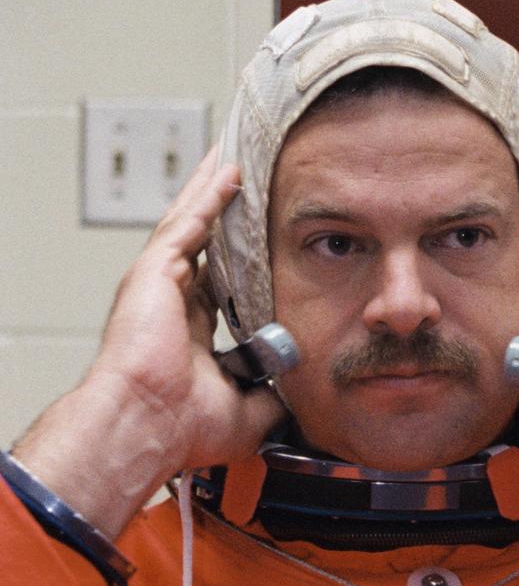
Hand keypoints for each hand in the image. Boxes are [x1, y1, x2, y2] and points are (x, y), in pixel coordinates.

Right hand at [14, 148, 281, 536]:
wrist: (148, 425)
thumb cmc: (181, 428)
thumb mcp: (247, 411)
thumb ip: (274, 391)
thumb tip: (303, 385)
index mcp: (189, 332)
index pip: (218, 280)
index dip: (240, 258)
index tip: (262, 239)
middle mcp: (172, 302)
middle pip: (204, 241)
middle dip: (224, 209)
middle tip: (245, 178)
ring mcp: (160, 283)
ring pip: (194, 222)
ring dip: (216, 189)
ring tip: (237, 157)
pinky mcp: (155, 271)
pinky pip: (188, 222)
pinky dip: (209, 195)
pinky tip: (229, 171)